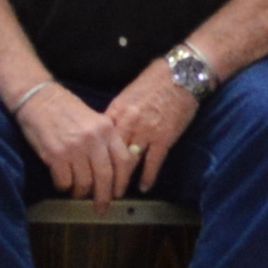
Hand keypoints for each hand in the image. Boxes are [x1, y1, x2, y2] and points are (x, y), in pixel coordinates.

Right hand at [14, 79, 130, 199]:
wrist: (39, 98)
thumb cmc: (66, 110)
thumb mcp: (94, 120)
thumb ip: (106, 140)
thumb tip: (116, 168)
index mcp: (106, 129)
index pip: (124, 161)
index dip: (123, 182)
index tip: (118, 193)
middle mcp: (93, 139)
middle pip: (105, 177)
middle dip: (104, 197)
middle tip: (101, 208)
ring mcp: (74, 148)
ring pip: (84, 183)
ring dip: (81, 192)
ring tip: (77, 192)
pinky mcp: (55, 155)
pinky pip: (64, 182)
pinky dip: (64, 187)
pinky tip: (63, 182)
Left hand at [96, 67, 193, 190]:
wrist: (181, 73)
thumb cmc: (155, 80)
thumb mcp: (128, 94)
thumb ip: (118, 114)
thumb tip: (106, 130)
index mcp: (116, 111)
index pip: (98, 140)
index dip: (91, 158)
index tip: (86, 171)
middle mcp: (127, 123)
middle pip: (109, 155)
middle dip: (102, 175)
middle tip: (97, 190)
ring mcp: (146, 131)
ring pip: (128, 162)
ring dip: (122, 181)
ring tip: (116, 194)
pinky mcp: (164, 138)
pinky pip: (153, 163)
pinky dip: (147, 177)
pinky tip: (143, 188)